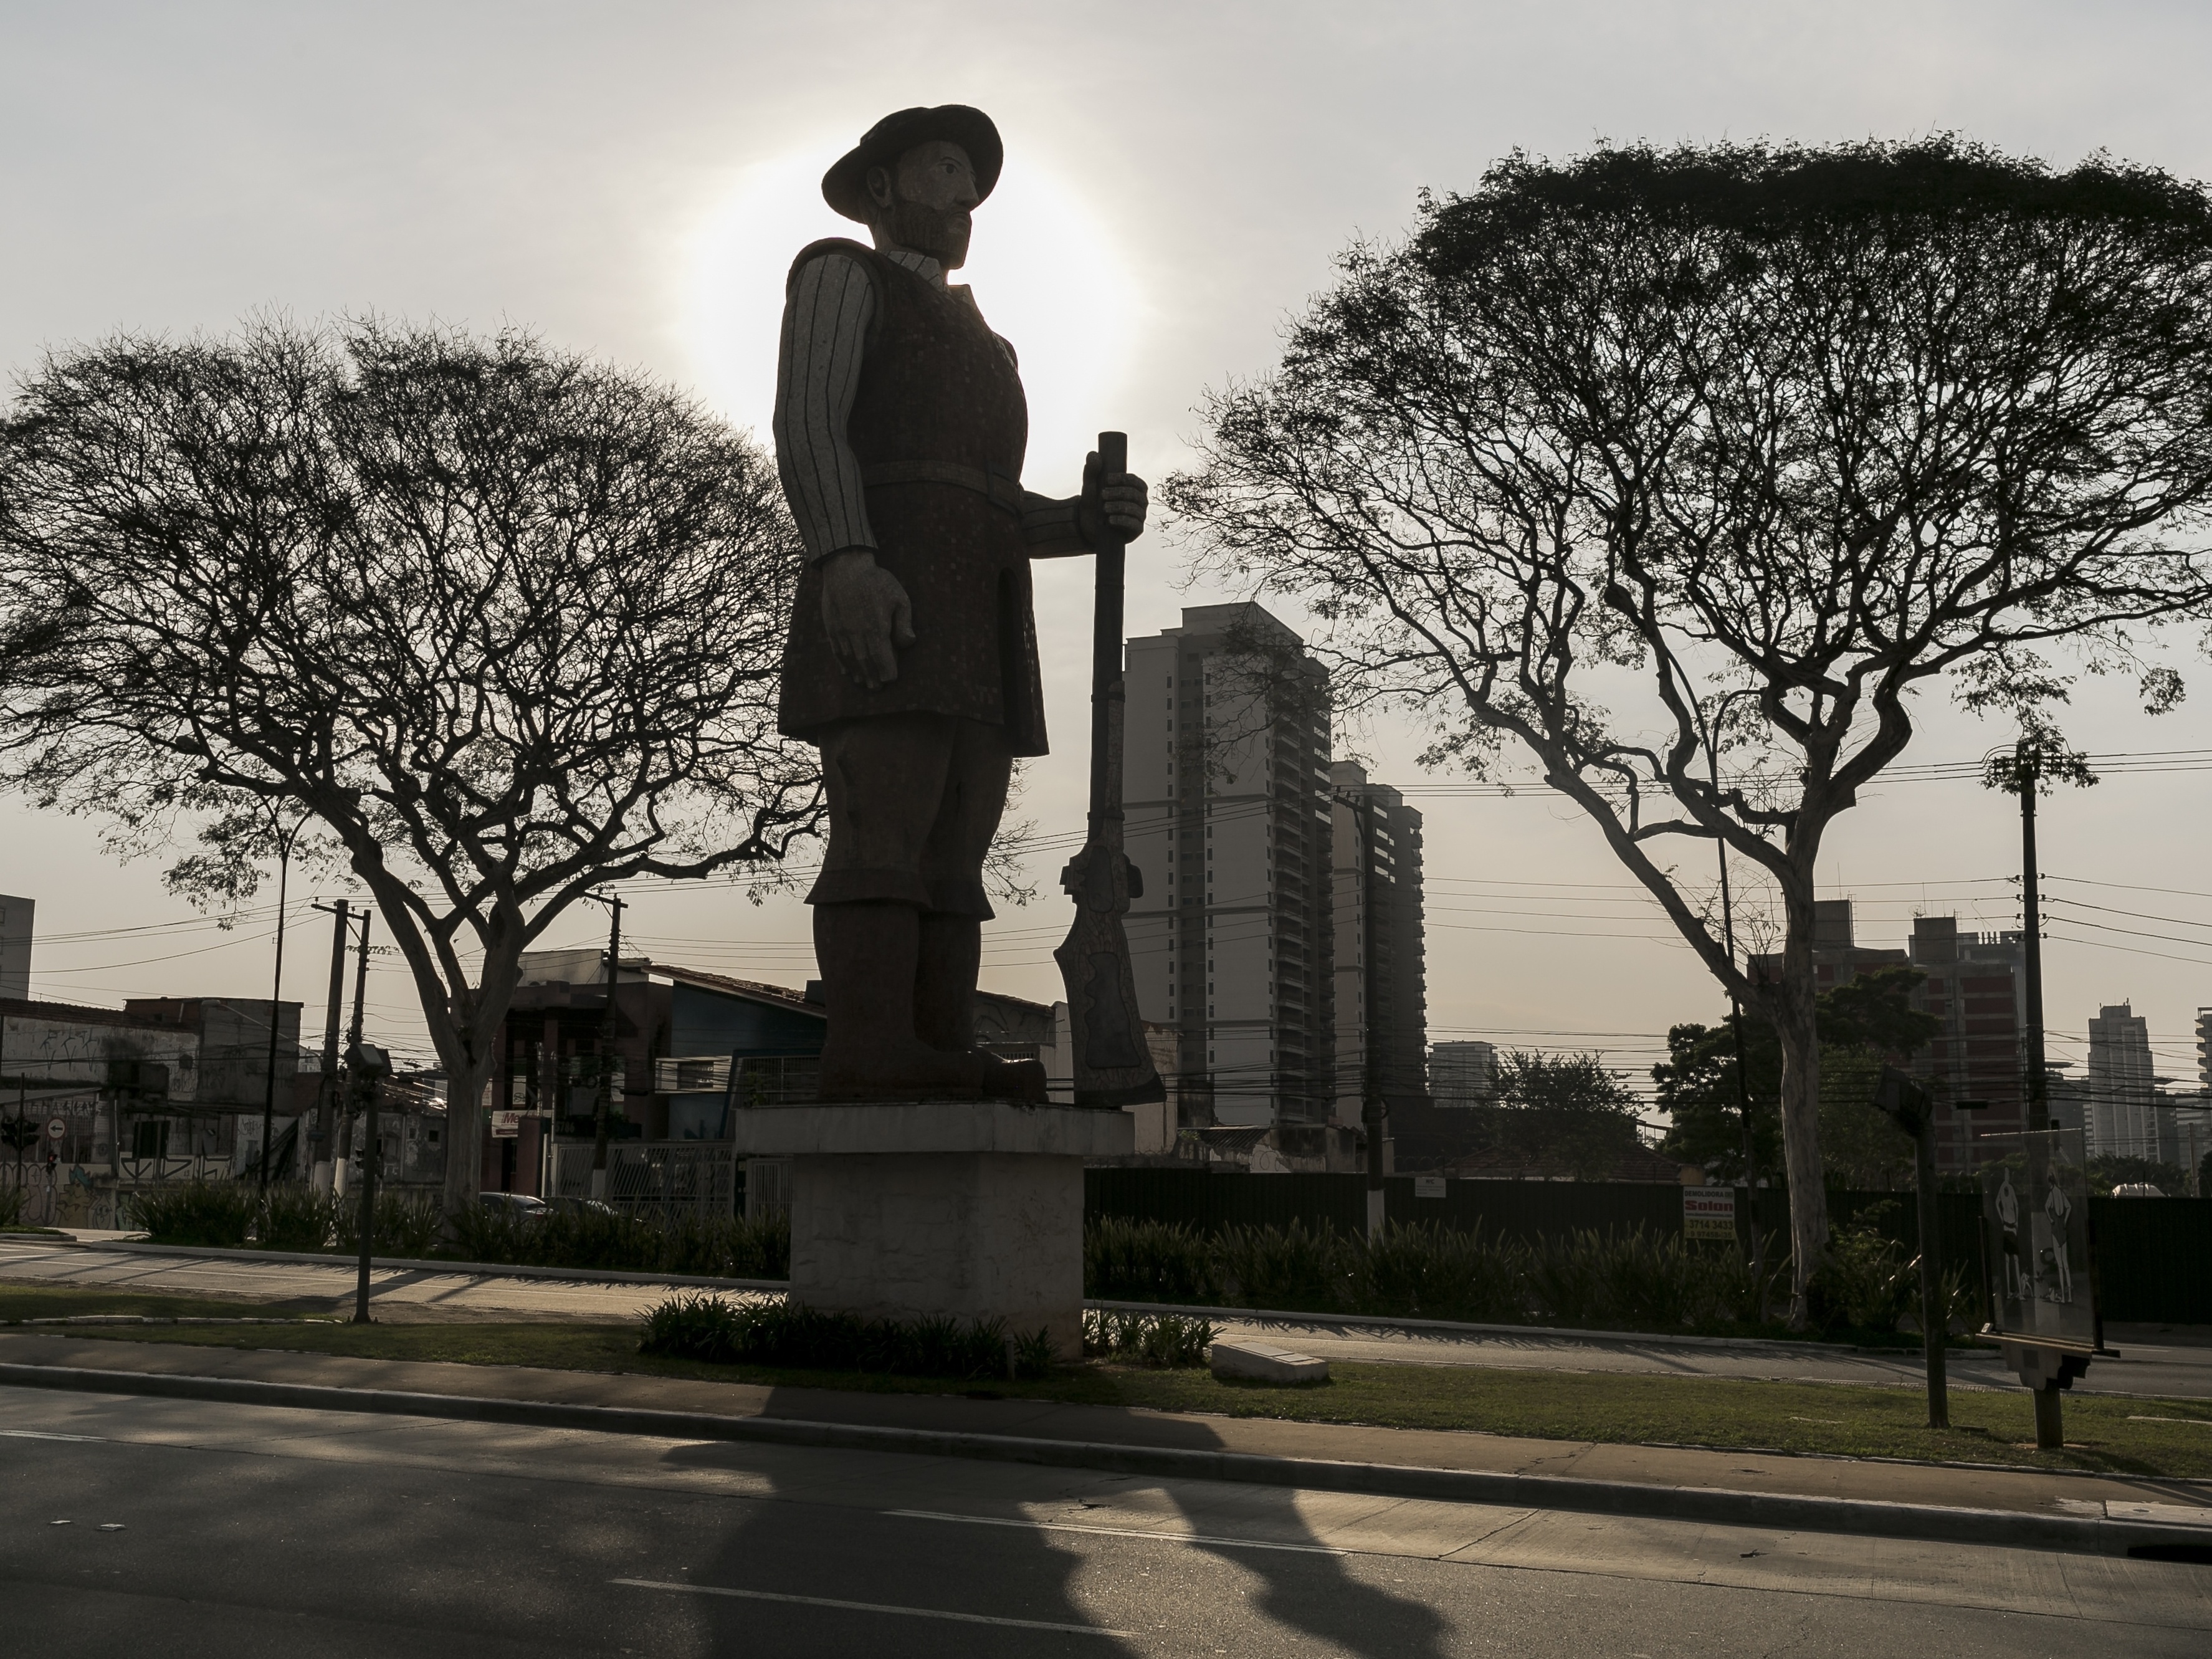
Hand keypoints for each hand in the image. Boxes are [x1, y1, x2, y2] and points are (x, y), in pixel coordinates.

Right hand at [819, 549, 914, 688]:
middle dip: (872, 677)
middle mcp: (857, 634)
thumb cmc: (877, 581)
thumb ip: (904, 623)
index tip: (891, 679)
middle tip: (877, 688)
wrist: (845, 567)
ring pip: (850, 659)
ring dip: (857, 673)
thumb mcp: (899, 598)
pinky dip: (842, 663)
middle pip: (866, 663)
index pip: (883, 659)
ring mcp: (842, 632)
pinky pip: (836, 651)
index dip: (887, 671)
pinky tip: (846, 671)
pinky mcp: (832, 627)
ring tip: (864, 683)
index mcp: (876, 629)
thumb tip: (908, 643)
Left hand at [1079, 450, 1148, 547]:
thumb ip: (1091, 470)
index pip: (1136, 482)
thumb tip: (1094, 454)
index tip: (1107, 479)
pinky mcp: (1135, 531)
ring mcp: (1139, 517)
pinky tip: (1110, 520)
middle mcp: (1140, 503)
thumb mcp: (1090, 486)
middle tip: (1102, 494)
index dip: (1124, 479)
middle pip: (1135, 495)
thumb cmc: (1093, 503)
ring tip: (1104, 508)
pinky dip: (1122, 521)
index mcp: (1134, 490)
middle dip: (1119, 493)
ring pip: (1134, 509)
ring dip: (1118, 507)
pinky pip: (1134, 525)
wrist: (1086, 526)